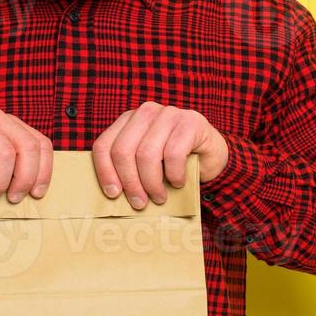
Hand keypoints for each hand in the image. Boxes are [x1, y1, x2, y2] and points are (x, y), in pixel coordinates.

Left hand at [91, 102, 227, 209]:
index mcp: (128, 120)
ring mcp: (168, 114)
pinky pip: (173, 154)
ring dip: (152, 183)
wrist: (211, 155)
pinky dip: (174, 175)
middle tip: (139, 203)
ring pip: (146, 154)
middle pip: (123, 151)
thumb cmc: (174, 163)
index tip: (113, 194)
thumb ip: (128, 169)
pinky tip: (178, 183)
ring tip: (159, 198)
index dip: (105, 172)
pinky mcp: (190, 122)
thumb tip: (112, 195)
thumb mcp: (145, 164)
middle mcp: (145, 112)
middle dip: (130, 182)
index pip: (104, 145)